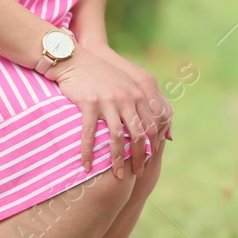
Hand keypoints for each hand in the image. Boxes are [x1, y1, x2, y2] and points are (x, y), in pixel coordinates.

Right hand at [46, 46, 164, 177]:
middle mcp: (128, 97)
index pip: (154, 124)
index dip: (154, 143)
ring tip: (117, 176)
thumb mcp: (128, 84)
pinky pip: (90, 134)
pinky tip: (87, 166)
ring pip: (118, 137)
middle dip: (140, 157)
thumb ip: (146, 102)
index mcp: (140, 93)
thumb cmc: (102, 75)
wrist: (75, 60)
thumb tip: (162, 121)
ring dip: (118, 160)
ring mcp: (109, 101)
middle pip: (140, 134)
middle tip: (138, 174)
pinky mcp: (89, 104)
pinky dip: (88, 152)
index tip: (151, 159)